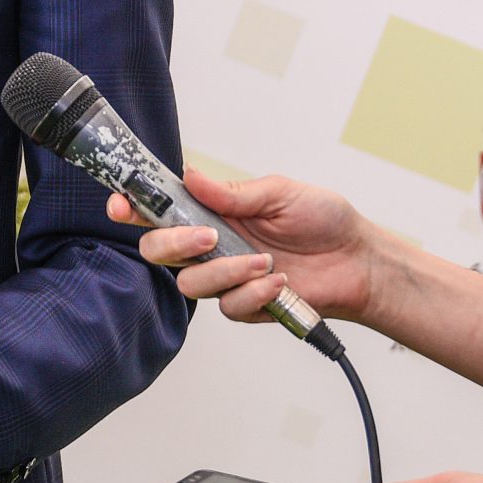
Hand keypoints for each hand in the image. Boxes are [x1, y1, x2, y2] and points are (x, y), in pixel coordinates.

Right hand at [107, 169, 380, 321]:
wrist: (359, 261)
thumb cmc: (323, 220)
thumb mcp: (279, 193)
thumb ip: (231, 193)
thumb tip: (190, 176)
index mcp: (212, 210)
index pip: (159, 209)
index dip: (133, 208)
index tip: (123, 205)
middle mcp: (211, 244)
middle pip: (157, 251)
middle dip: (172, 243)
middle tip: (207, 235)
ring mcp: (225, 277)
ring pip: (189, 283)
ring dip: (225, 271)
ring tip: (264, 260)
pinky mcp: (245, 306)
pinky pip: (227, 307)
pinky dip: (253, 293)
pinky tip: (279, 280)